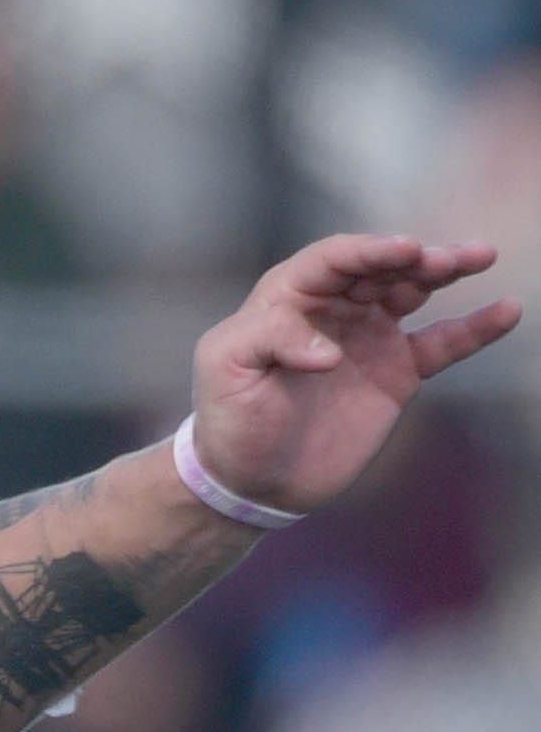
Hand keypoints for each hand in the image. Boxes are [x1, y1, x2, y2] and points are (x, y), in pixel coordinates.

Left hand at [190, 235, 517, 516]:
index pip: (334, 259)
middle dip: (415, 256)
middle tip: (446, 259)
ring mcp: (369, 336)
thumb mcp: (226, 370)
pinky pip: (443, 342)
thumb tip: (331, 350)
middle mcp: (334, 309)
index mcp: (288, 298)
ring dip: (446, 270)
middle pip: (381, 268)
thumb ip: (267, 339)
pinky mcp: (397, 371)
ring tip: (478, 257)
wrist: (250, 481)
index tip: (404, 251)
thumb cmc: (228, 421)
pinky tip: (506, 311)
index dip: (369, 251)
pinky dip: (474, 327)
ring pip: (414, 291)